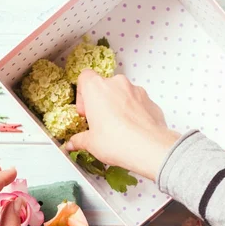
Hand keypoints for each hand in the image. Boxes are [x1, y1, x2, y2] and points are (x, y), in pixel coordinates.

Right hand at [65, 70, 179, 180]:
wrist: (149, 148)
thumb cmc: (118, 141)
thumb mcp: (91, 143)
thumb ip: (79, 140)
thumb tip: (74, 143)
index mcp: (97, 88)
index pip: (84, 77)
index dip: (82, 95)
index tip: (85, 111)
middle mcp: (117, 84)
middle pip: (104, 86)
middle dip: (101, 102)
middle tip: (99, 122)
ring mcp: (136, 90)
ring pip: (122, 94)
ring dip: (118, 106)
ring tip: (117, 128)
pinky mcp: (150, 100)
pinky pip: (137, 102)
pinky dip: (133, 112)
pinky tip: (132, 130)